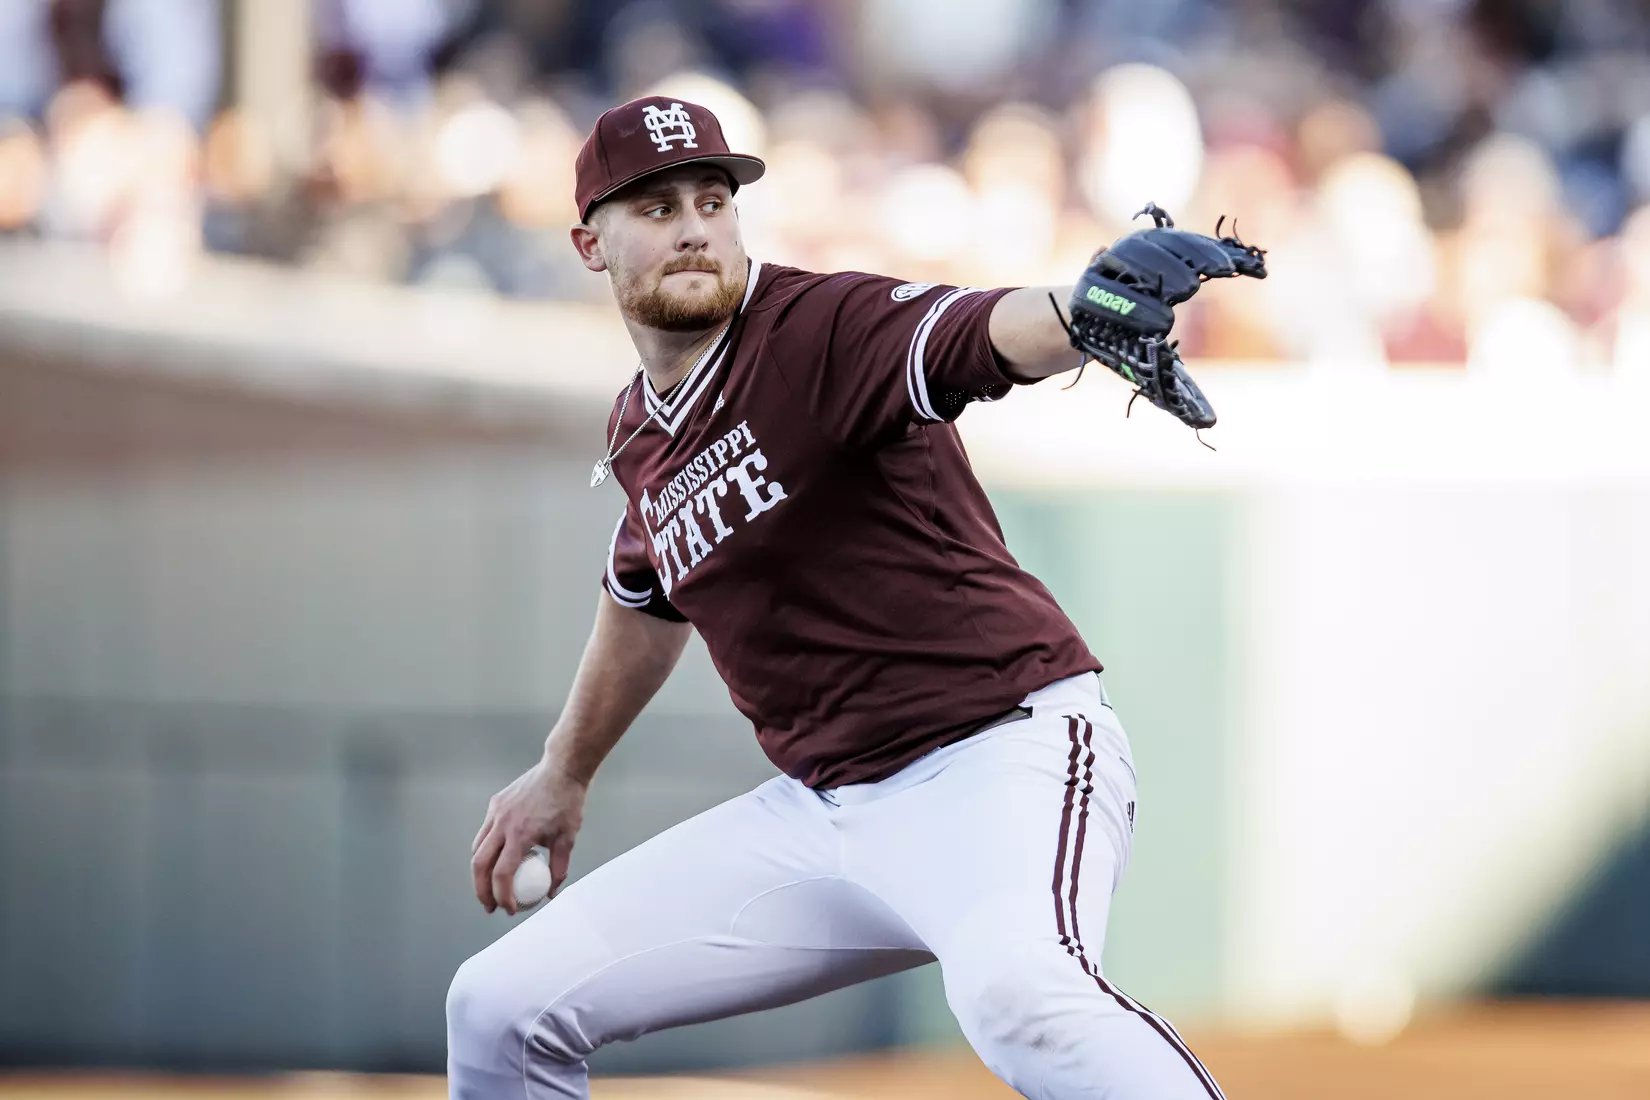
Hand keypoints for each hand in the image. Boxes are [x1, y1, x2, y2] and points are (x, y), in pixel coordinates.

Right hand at [470, 759, 586, 914]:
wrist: (561, 768)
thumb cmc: (567, 802)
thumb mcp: (568, 838)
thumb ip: (558, 867)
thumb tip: (550, 892)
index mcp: (521, 834)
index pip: (502, 873)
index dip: (503, 895)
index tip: (510, 909)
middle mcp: (503, 823)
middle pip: (480, 864)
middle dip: (482, 891)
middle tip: (491, 906)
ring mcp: (496, 812)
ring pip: (477, 848)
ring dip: (480, 872)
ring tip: (489, 888)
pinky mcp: (495, 804)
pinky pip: (485, 833)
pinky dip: (486, 850)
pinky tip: (495, 860)